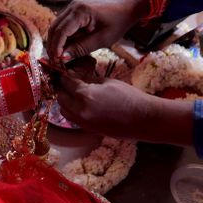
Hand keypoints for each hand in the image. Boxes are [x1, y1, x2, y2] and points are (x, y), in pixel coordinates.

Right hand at [47, 0, 147, 63]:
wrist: (125, 9)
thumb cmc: (117, 23)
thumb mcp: (101, 39)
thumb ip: (81, 48)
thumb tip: (63, 58)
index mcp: (80, 11)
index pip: (61, 31)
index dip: (56, 47)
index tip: (57, 61)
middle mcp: (72, 7)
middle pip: (54, 28)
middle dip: (53, 46)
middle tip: (56, 63)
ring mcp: (71, 9)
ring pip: (55, 28)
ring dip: (55, 43)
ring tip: (59, 58)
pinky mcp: (73, 13)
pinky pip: (62, 27)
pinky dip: (61, 39)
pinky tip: (64, 50)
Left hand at [55, 75, 192, 144]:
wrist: (142, 118)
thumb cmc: (129, 96)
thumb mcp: (107, 82)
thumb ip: (88, 80)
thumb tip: (76, 76)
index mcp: (85, 95)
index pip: (66, 82)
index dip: (65, 76)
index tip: (66, 73)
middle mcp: (80, 110)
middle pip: (61, 97)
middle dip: (64, 89)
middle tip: (71, 83)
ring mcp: (83, 122)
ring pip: (64, 110)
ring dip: (66, 102)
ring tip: (76, 95)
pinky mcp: (88, 129)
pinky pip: (73, 119)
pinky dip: (73, 111)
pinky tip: (83, 105)